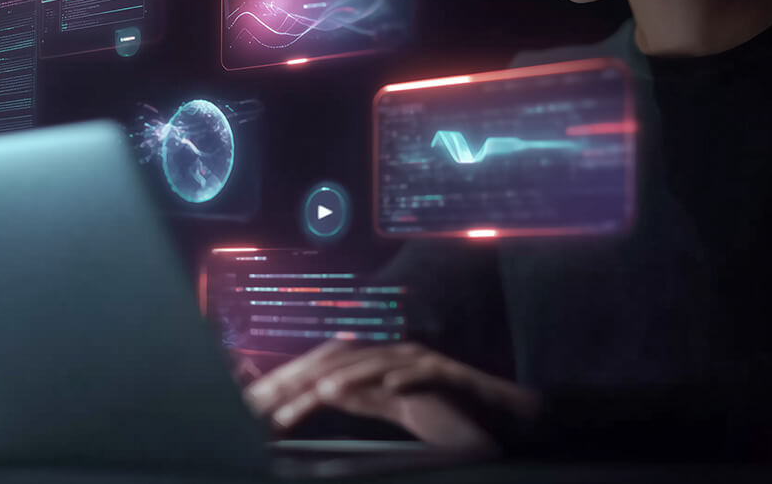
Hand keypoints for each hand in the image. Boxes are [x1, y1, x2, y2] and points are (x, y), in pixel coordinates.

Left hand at [241, 339, 540, 454]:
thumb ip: (366, 399)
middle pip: (351, 362)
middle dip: (315, 380)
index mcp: (387, 363)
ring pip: (383, 365)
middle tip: (285, 400)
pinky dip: (406, 381)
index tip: (274, 403)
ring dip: (354, 378)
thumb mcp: (397, 408)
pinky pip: (426, 375)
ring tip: (326, 391)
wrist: (497, 415)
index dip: (305, 383)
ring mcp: (427, 363)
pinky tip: (389, 390)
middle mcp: (402, 356)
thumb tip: (329, 394)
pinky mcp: (450, 377)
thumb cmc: (447, 413)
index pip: (338, 368)